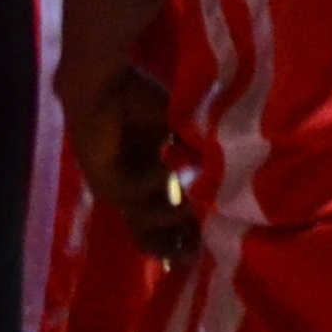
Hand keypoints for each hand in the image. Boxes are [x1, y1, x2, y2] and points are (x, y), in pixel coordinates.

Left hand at [68, 66, 197, 268]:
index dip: (187, 233)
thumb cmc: (138, 97)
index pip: (167, 217)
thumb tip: (230, 171)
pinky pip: (130, 194)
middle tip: (198, 252)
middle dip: (173, 245)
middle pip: (149, 233)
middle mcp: (128, 191)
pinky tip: (165, 168)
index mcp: (146, 180)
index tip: (211, 244)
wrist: (103, 80)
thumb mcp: (177, 129)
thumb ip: (195, 151)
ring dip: (168, 216)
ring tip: (191, 204)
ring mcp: (113, 188)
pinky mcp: (102, 179)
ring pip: (142, 220)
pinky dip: (151, 184)